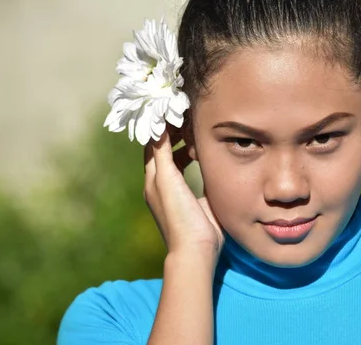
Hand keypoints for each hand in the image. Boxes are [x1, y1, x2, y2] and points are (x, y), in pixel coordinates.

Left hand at [144, 125, 223, 258]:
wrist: (196, 249)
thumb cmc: (179, 215)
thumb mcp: (166, 180)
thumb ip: (162, 154)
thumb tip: (157, 126)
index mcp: (153, 180)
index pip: (152, 146)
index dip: (161, 128)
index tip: (173, 112)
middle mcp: (162, 185)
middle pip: (164, 152)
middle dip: (175, 135)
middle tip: (190, 120)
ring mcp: (178, 194)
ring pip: (178, 162)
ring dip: (186, 147)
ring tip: (199, 136)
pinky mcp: (194, 200)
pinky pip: (192, 173)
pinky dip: (197, 161)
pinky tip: (208, 156)